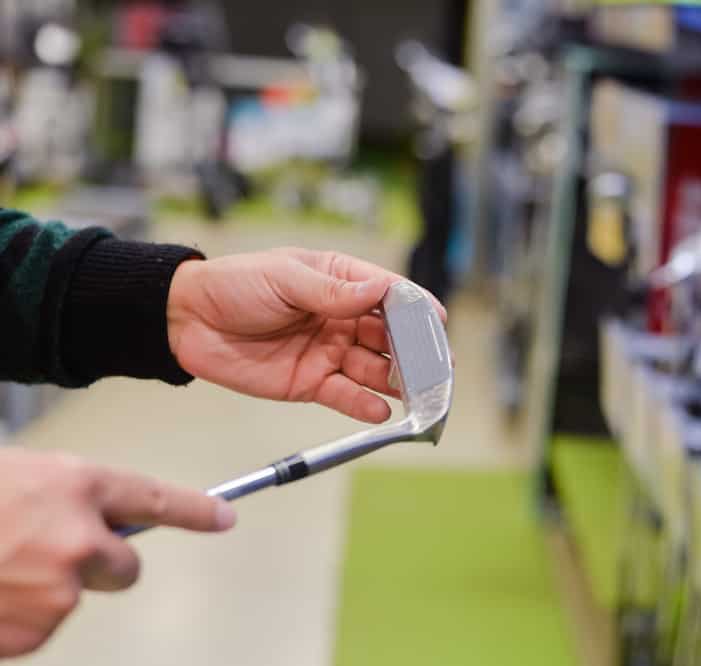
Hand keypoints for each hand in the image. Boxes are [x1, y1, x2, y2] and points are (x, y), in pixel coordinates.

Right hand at [0, 448, 234, 656]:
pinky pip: (38, 628)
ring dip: (45, 591)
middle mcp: (81, 538)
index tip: (225, 519)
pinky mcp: (32, 633)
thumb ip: (69, 500)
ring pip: (75, 600)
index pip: (156, 499)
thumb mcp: (21, 477)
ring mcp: (58, 591)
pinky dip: (15, 618)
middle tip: (42, 551)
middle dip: (96, 564)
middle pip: (126, 568)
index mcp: (77, 486)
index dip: (196, 511)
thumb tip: (102, 527)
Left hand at [165, 248, 445, 422]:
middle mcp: (343, 318)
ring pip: (374, 369)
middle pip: (390, 337)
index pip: (390, 294)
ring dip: (396, 381)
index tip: (437, 323)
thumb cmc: (236, 285)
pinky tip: (382, 412)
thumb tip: (382, 290)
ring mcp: (329, 352)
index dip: (417, 308)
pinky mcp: (310, 383)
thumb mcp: (285, 278)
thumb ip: (333, 291)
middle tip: (434, 368)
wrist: (187, 320)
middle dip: (414, 352)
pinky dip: (364, 405)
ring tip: (417, 394)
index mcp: (340, 281)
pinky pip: (345, 396)